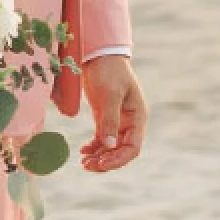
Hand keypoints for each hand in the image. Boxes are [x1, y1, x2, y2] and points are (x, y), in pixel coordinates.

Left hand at [79, 55, 147, 172]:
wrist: (98, 53)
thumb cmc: (108, 70)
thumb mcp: (109, 94)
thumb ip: (109, 120)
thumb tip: (108, 146)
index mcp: (137, 117)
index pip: (133, 148)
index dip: (118, 159)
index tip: (101, 164)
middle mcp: (130, 122)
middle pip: (121, 151)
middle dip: (106, 161)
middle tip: (86, 166)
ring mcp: (117, 121)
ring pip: (110, 147)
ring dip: (98, 156)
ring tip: (83, 162)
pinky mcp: (105, 117)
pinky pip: (102, 138)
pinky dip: (93, 147)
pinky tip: (82, 151)